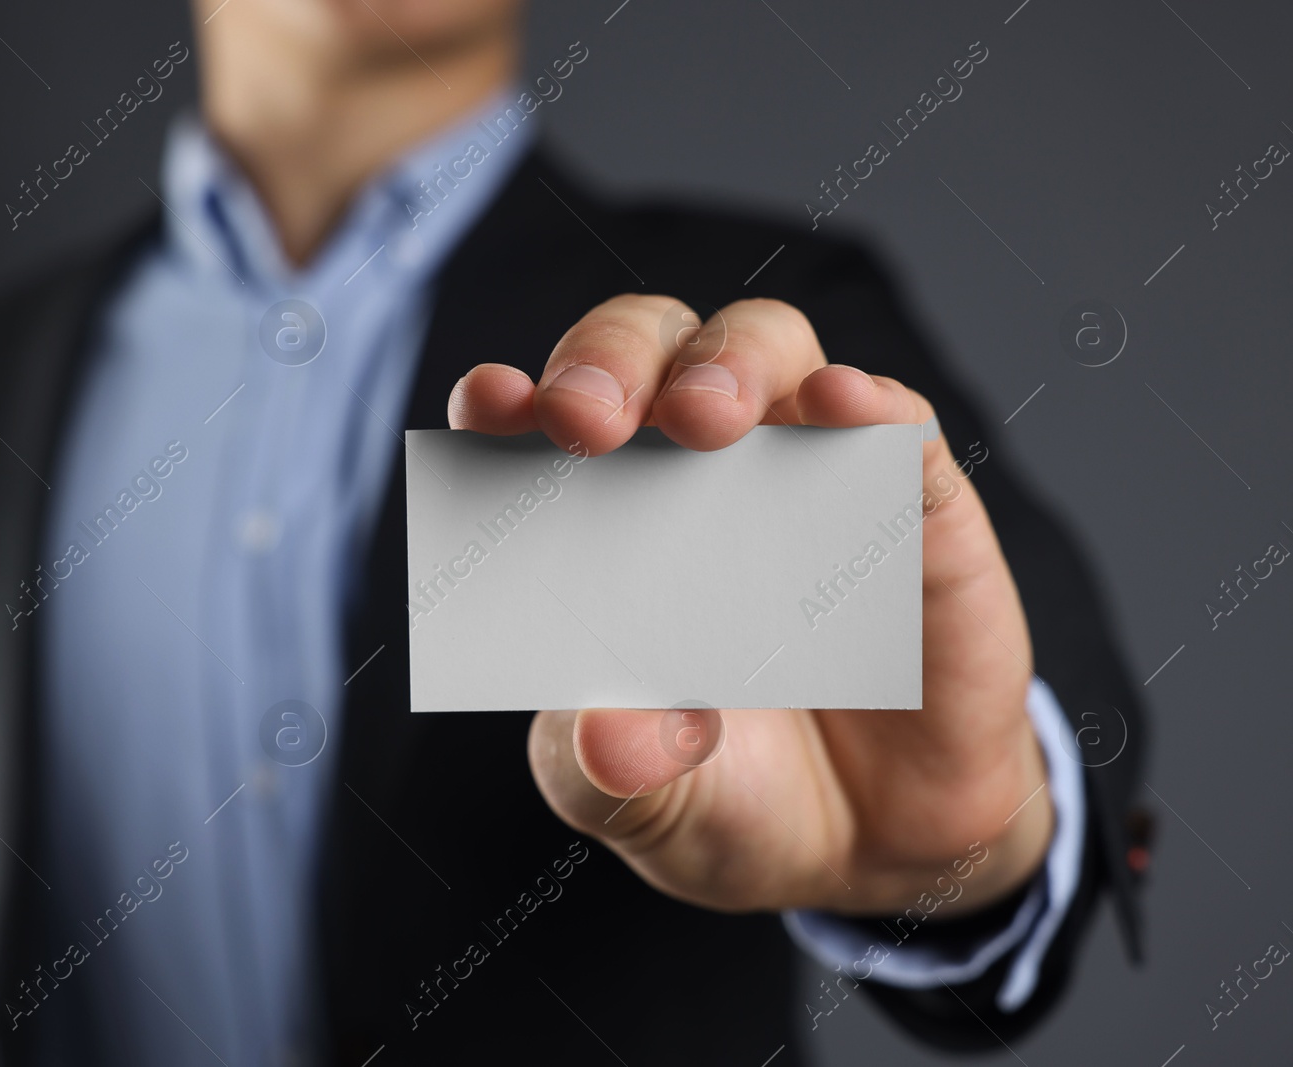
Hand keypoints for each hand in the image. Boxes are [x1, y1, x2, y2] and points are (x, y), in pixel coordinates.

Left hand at [447, 295, 1050, 915]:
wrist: (869, 854)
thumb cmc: (724, 793)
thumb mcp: (642, 802)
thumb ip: (611, 770)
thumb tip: (614, 739)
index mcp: (594, 521)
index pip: (535, 425)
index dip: (505, 403)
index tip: (490, 408)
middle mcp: (692, 470)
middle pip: (647, 349)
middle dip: (609, 360)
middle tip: (588, 420)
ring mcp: (805, 474)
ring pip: (767, 348)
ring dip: (729, 363)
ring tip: (706, 419)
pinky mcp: (915, 511)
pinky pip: (899, 429)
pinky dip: (872, 406)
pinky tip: (843, 408)